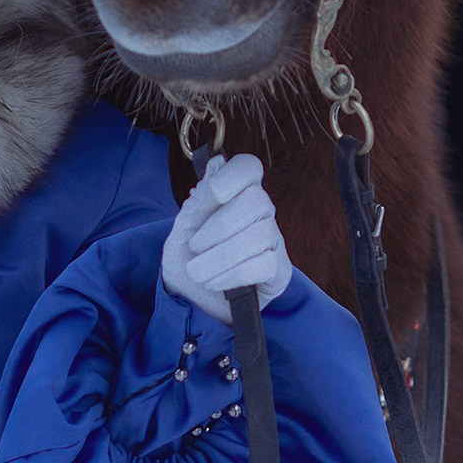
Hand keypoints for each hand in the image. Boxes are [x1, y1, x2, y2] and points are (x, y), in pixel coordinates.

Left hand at [160, 152, 293, 325]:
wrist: (189, 301)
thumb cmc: (188, 258)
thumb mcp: (184, 227)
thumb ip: (202, 198)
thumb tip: (218, 162)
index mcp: (236, 195)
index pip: (248, 168)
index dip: (234, 175)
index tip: (216, 193)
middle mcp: (261, 213)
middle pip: (256, 202)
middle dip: (219, 227)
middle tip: (195, 246)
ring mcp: (273, 242)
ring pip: (259, 235)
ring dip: (220, 256)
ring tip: (198, 272)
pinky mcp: (278, 272)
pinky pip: (265, 264)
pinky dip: (234, 274)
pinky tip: (215, 282)